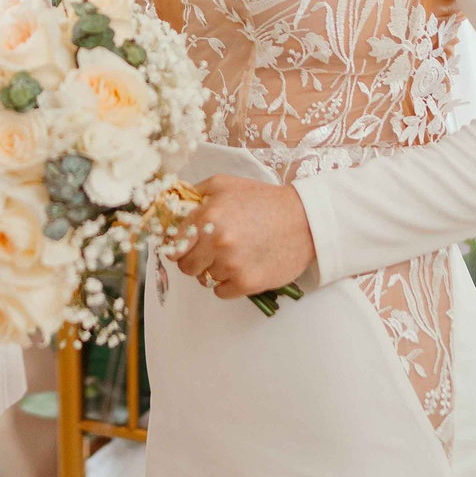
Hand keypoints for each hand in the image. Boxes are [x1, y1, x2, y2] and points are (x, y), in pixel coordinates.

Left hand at [170, 176, 314, 299]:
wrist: (304, 220)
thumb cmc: (264, 200)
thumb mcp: (225, 184)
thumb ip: (194, 194)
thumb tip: (171, 206)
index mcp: (208, 216)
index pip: (174, 244)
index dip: (178, 246)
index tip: (185, 246)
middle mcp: (217, 242)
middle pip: (186, 266)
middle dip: (194, 260)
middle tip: (210, 252)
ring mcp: (232, 265)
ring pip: (205, 279)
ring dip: (214, 270)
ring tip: (234, 255)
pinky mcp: (248, 283)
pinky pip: (221, 292)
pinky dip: (227, 284)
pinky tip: (241, 268)